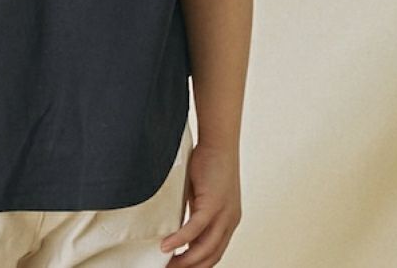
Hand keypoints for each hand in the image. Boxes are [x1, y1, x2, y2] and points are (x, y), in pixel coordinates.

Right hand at [159, 141, 241, 266]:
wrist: (219, 142)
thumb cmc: (209, 162)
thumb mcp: (203, 194)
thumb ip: (196, 212)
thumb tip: (182, 228)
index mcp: (228, 220)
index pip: (214, 253)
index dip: (197, 265)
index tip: (179, 267)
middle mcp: (229, 221)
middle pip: (210, 257)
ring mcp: (223, 215)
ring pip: (203, 249)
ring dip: (183, 261)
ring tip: (166, 266)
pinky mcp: (213, 205)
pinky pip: (194, 230)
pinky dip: (179, 241)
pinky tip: (166, 247)